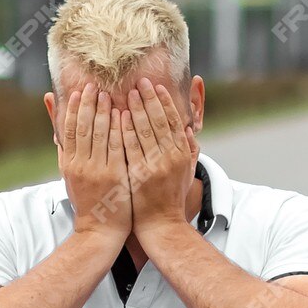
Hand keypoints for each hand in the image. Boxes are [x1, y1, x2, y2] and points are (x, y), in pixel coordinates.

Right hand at [56, 85, 129, 243]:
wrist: (100, 229)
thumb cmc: (86, 198)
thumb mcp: (69, 172)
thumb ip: (64, 145)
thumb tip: (56, 125)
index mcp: (69, 163)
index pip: (69, 130)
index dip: (73, 109)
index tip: (78, 91)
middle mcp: (81, 165)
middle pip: (83, 128)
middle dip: (88, 105)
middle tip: (95, 85)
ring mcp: (98, 171)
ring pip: (100, 135)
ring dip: (104, 112)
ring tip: (109, 94)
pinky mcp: (115, 176)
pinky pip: (117, 147)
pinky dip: (119, 129)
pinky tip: (124, 114)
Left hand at [121, 81, 198, 242]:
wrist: (160, 226)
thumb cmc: (170, 199)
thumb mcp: (185, 174)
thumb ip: (188, 151)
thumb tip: (189, 130)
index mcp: (181, 155)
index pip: (174, 122)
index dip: (165, 102)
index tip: (157, 86)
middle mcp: (170, 159)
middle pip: (159, 122)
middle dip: (149, 99)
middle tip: (140, 81)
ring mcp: (154, 167)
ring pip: (145, 131)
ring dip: (135, 110)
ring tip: (127, 93)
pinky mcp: (138, 176)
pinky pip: (130, 148)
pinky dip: (125, 130)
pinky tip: (118, 116)